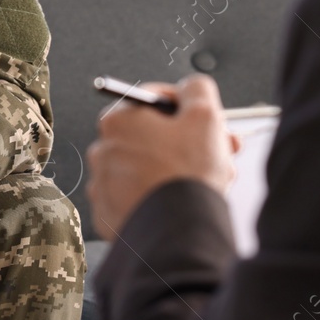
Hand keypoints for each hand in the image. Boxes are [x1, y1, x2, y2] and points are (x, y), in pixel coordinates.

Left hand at [84, 74, 240, 240]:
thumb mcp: (205, 115)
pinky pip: (140, 197)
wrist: (177, 233)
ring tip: (206, 181)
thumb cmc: (188, 172)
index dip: (187, 109)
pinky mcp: (109, 215)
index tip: (206, 122)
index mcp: (117, 120)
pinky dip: (160, 197)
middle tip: (217, 152)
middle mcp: (102, 150)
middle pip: (153, 137)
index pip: (153, 101)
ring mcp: (103, 186)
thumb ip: (197, 89)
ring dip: (178, 169)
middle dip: (188, 143)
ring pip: (149, 168)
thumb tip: (191, 87)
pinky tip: (184, 202)